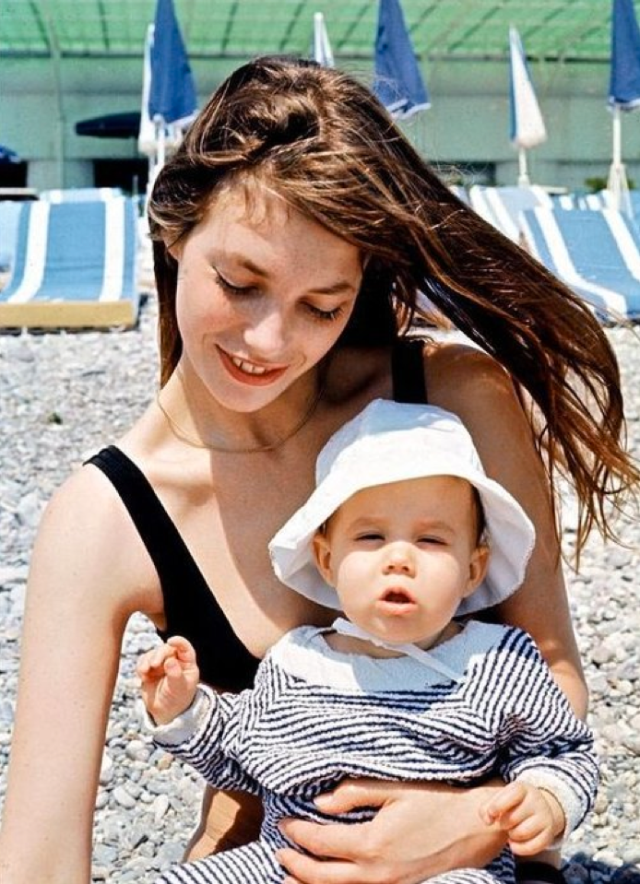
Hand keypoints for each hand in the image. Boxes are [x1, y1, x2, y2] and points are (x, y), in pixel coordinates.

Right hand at [136, 636, 199, 725]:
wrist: (165, 712)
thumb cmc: (177, 699)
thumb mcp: (179, 689)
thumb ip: (175, 675)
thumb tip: (170, 660)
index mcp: (187, 663)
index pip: (184, 647)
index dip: (179, 641)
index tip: (171, 641)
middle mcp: (174, 659)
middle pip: (166, 649)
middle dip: (159, 654)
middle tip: (154, 665)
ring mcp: (161, 663)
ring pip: (153, 653)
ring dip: (147, 660)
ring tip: (145, 671)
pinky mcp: (149, 669)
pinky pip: (143, 661)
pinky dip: (141, 666)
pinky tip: (142, 676)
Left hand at [276, 778, 506, 883]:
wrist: (473, 827)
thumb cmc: (436, 800)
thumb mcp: (395, 787)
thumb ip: (354, 793)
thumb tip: (319, 803)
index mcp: (373, 843)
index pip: (322, 843)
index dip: (298, 833)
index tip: (282, 822)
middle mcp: (377, 871)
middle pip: (323, 876)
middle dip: (296, 866)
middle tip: (278, 852)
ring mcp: (388, 883)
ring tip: (287, 878)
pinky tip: (327, 881)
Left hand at [479, 781, 564, 855]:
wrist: (538, 808)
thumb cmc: (512, 803)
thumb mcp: (500, 798)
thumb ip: (487, 807)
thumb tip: (487, 820)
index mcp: (523, 788)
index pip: (511, 795)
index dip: (497, 806)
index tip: (491, 813)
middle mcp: (536, 801)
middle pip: (512, 818)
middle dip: (503, 823)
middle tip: (505, 821)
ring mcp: (545, 817)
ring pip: (521, 833)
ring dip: (510, 835)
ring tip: (511, 830)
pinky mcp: (549, 834)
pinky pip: (531, 847)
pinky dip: (518, 848)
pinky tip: (514, 843)